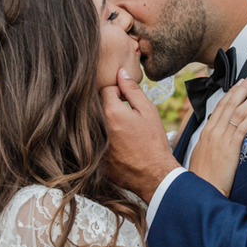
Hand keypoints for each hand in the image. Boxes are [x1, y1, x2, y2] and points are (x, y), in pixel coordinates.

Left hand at [99, 69, 181, 201]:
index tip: (127, 100)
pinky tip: (117, 145)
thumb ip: (132, 89)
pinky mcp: (94, 155)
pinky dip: (102, 138)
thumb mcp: (148, 111)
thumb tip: (121, 72)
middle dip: (108, 104)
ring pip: (93, 122)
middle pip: (96, 104)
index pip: (105, 89)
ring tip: (122, 130)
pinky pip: (93, 139)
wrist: (153, 174)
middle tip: (124, 114)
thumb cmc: (153, 142)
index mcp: (111, 112)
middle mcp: (98, 126)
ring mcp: (93, 142)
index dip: (117, 91)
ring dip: (104, 121)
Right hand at [187, 73, 246, 195]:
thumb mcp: (202, 155)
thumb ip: (212, 143)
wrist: (200, 191)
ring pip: (237, 113)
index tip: (240, 84)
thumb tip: (220, 136)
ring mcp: (220, 139)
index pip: (220, 107)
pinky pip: (242, 128)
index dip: (231, 94)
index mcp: (206, 133)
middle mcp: (212, 132)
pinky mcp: (229, 149)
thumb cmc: (202, 178)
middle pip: (229, 104)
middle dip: (242, 88)